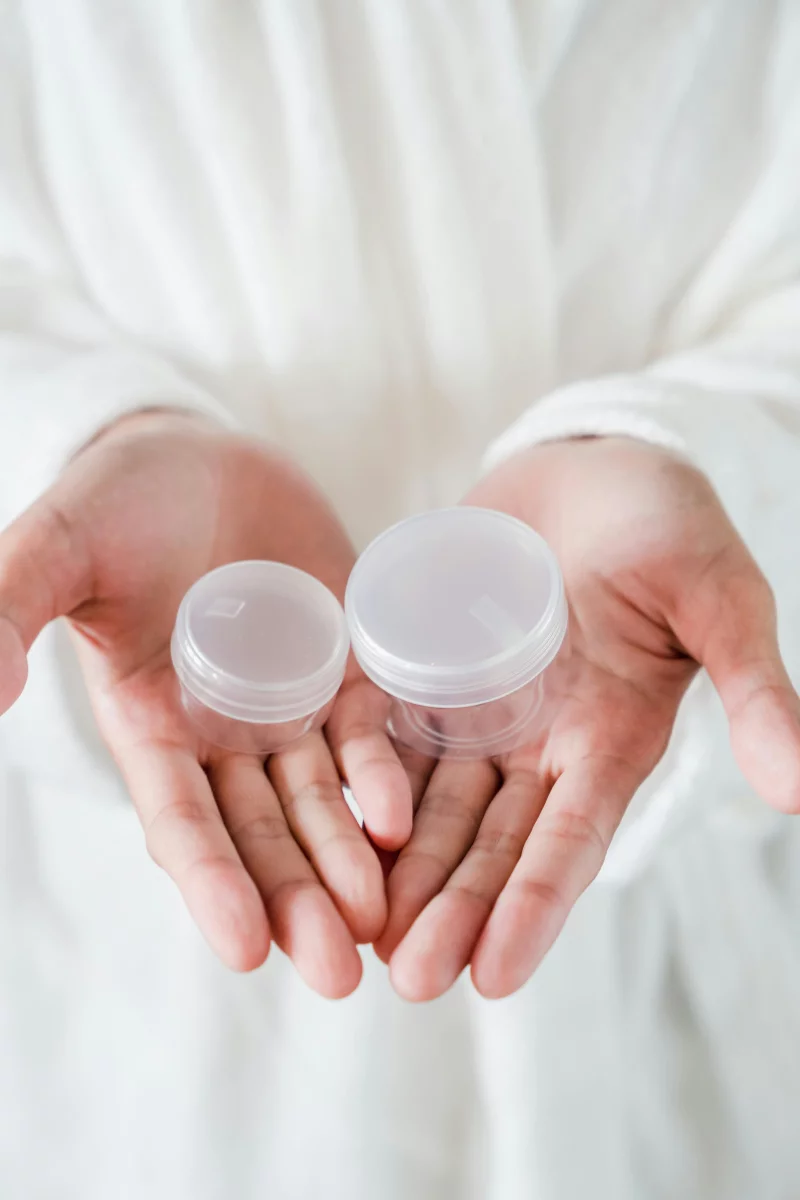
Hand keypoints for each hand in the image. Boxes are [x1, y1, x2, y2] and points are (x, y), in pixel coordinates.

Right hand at [0, 410, 410, 995]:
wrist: (198, 453)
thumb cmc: (118, 499)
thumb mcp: (60, 548)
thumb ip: (11, 610)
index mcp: (153, 725)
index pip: (182, 820)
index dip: (210, 881)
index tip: (244, 948)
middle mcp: (224, 732)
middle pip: (263, 834)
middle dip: (297, 901)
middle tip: (339, 973)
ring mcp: (291, 704)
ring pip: (323, 801)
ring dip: (351, 864)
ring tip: (384, 925)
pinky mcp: (347, 666)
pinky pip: (372, 731)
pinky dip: (384, 775)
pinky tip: (406, 819)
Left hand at [376, 437, 799, 999]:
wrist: (588, 464)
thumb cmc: (666, 523)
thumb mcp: (717, 596)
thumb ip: (753, 687)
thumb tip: (799, 787)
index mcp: (610, 738)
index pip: (570, 838)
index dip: (535, 906)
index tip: (494, 978)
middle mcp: (540, 742)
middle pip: (491, 841)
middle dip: (453, 909)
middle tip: (408, 980)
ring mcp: (478, 711)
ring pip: (432, 805)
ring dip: (401, 870)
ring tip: (359, 931)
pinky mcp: (426, 671)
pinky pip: (385, 734)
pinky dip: (361, 785)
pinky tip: (323, 833)